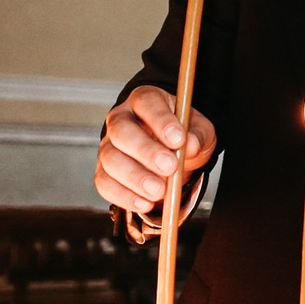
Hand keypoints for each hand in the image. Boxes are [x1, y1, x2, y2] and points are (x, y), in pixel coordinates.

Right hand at [95, 86, 217, 214]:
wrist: (172, 154)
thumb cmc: (183, 136)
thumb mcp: (200, 130)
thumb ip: (198, 135)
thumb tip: (191, 145)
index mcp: (146, 100)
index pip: (147, 102)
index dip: (160, 119)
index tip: (178, 139)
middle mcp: (121, 119)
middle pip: (121, 130)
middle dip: (145, 150)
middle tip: (170, 167)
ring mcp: (108, 145)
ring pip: (110, 159)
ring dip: (135, 177)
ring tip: (159, 191)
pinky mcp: (104, 170)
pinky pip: (105, 183)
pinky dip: (124, 196)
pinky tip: (144, 202)